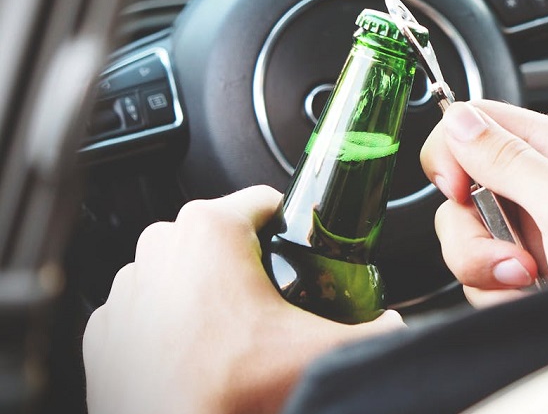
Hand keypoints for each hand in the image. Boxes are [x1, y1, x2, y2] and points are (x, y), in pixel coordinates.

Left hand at [82, 185, 403, 413]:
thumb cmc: (230, 390)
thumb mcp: (322, 350)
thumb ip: (377, 330)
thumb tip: (399, 327)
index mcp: (211, 228)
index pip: (266, 202)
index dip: (292, 227)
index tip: (300, 254)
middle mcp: (160, 243)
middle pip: (223, 235)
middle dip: (248, 261)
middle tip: (271, 303)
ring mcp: (127, 285)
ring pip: (181, 269)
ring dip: (204, 290)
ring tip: (231, 333)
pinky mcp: (104, 326)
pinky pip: (147, 307)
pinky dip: (167, 322)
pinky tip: (193, 351)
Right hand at [421, 101, 547, 306]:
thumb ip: (507, 158)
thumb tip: (458, 119)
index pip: (477, 122)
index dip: (452, 152)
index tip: (457, 189)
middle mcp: (536, 183)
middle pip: (461, 189)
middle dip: (473, 229)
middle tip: (510, 251)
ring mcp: (527, 229)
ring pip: (464, 236)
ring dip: (485, 265)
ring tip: (529, 277)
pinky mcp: (520, 269)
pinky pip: (478, 275)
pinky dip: (496, 291)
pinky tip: (530, 293)